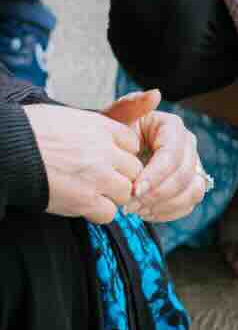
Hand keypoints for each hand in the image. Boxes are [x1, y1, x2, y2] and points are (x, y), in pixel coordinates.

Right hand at [25, 102, 143, 221]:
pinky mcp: (85, 199)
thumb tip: (95, 138)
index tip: (109, 161)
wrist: (8, 149)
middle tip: (99, 180)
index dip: (121, 154)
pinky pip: (109, 213)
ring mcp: (97, 175)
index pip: (131, 142)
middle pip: (134, 169)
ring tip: (90, 193)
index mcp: (99, 127)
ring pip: (126, 192)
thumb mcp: (64, 117)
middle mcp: (103, 150)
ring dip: (111, 195)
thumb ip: (88, 129)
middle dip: (119, 176)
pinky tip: (83, 206)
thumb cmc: (27, 132)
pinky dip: (98, 213)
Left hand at [106, 90, 209, 222]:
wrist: (110, 154)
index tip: (134, 190)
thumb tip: (156, 94)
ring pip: (192, 191)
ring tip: (137, 209)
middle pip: (185, 175)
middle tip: (130, 204)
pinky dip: (169, 212)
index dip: (156, 175)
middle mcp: (188, 146)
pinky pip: (190, 203)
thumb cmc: (111, 136)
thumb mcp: (114, 120)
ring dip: (165, 204)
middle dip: (158, 194)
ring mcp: (193, 166)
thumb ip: (130, 105)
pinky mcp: (190, 185)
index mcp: (172, 127)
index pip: (172, 154)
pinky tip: (146, 212)